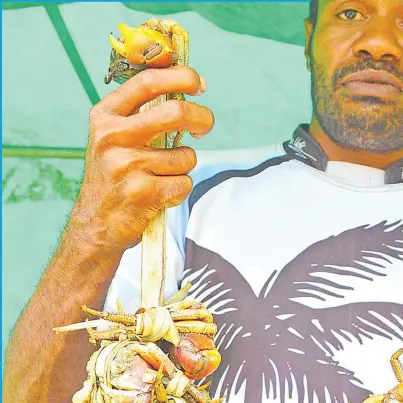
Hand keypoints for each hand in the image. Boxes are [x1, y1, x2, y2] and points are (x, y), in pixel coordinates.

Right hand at [69, 66, 213, 251]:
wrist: (96, 223)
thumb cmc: (113, 176)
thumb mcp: (113, 137)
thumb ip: (140, 113)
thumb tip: (186, 89)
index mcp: (105, 115)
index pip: (148, 82)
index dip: (180, 77)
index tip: (198, 83)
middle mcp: (113, 136)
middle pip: (175, 112)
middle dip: (201, 117)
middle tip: (206, 126)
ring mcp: (127, 165)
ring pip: (185, 156)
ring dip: (184, 167)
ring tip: (163, 176)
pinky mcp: (142, 192)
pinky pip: (183, 184)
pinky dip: (180, 190)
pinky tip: (161, 195)